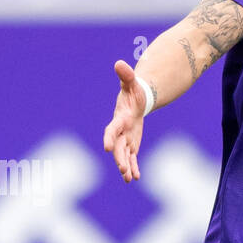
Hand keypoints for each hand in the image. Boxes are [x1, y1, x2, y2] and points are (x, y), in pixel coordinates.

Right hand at [103, 59, 146, 182]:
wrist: (135, 100)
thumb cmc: (133, 91)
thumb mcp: (131, 83)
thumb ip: (126, 76)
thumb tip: (120, 64)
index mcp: (119, 118)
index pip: (112, 130)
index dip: (109, 138)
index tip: (106, 148)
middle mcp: (120, 131)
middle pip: (118, 147)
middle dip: (120, 159)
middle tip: (123, 170)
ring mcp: (125, 138)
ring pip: (124, 155)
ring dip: (126, 166)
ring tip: (128, 178)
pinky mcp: (131, 144)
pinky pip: (131, 157)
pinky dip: (133, 167)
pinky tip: (134, 178)